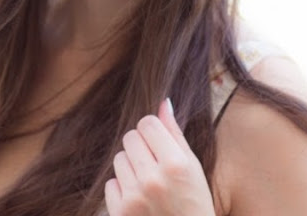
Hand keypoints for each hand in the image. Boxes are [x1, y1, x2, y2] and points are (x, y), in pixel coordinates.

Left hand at [105, 99, 215, 215]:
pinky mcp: (119, 213)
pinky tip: (140, 202)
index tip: (159, 142)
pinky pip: (112, 182)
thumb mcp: (193, 168)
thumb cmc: (194, 205)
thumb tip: (163, 101)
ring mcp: (134, 197)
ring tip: (149, 185)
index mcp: (176, 164)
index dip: (153, 131)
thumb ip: (175, 133)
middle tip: (155, 165)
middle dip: (141, 147)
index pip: (147, 122)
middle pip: (130, 137)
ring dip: (131, 167)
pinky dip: (122, 189)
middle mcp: (153, 178)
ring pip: (119, 158)